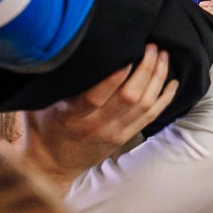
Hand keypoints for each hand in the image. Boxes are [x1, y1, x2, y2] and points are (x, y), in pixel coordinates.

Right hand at [24, 44, 177, 191]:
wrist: (51, 165)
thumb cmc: (42, 127)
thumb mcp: (39, 103)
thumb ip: (52, 81)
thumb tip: (59, 49)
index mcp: (72, 115)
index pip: (97, 95)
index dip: (115, 75)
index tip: (127, 53)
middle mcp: (96, 125)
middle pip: (130, 97)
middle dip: (145, 69)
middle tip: (151, 47)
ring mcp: (114, 132)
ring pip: (145, 105)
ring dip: (157, 79)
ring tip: (163, 56)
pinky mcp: (125, 137)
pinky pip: (150, 117)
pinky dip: (164, 98)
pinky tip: (172, 82)